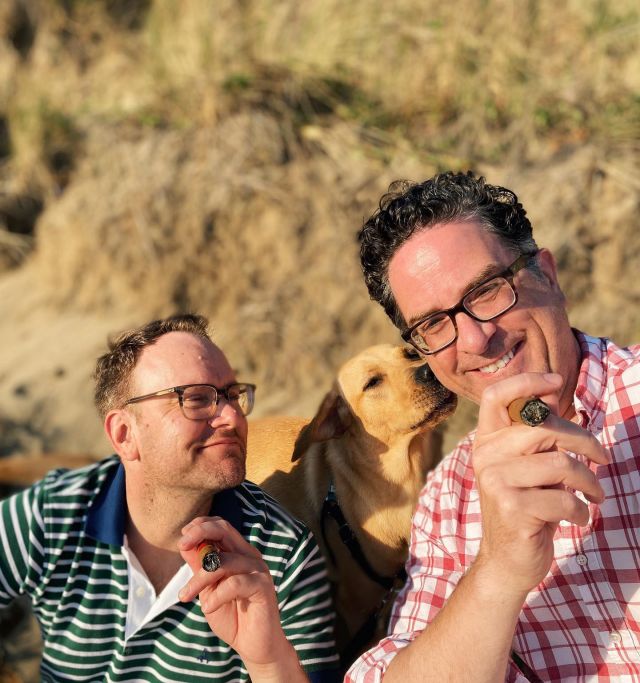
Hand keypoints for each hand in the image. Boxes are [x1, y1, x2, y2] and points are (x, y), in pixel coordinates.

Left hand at [177, 516, 301, 678]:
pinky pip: (235, 583)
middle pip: (225, 529)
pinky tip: (207, 608)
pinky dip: (216, 595)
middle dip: (200, 532)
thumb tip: (184, 544)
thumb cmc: (231, 615)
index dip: (200, 525)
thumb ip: (200, 568)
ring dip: (199, 578)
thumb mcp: (208, 590)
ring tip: (186, 596)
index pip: (220, 525)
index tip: (182, 538)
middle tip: (182, 545)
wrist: (253, 646)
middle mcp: (249, 555)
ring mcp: (258, 569)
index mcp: (237, 552)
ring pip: (224, 561)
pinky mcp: (263, 586)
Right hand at [472, 372, 608, 595]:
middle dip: (584, 441)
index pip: (495, 395)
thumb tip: (552, 389)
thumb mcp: (528, 465)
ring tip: (595, 494)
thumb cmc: (526, 505)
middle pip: (543, 427)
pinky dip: (581, 510)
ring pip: (560, 463)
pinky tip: (577, 517)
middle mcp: (485, 455)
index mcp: (487, 440)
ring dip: (589, 482)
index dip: (525, 381)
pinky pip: (564, 498)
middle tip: (603, 458)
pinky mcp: (512, 508)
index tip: (557, 382)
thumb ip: (536, 432)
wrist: (506, 561)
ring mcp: (496, 481)